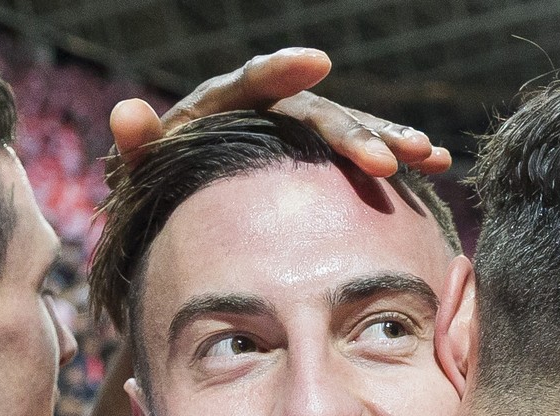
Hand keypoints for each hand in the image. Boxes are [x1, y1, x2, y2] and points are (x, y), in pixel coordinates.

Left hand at [108, 47, 450, 178]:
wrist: (182, 211)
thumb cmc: (158, 190)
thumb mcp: (140, 173)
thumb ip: (134, 145)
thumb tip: (123, 112)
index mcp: (223, 104)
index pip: (252, 81)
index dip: (281, 69)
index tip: (317, 61)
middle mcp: (271, 110)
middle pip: (317, 112)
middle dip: (356, 134)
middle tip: (388, 161)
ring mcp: (300, 134)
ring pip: (352, 127)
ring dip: (392, 140)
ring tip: (428, 155)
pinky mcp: (322, 159)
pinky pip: (365, 153)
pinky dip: (399, 157)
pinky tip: (436, 165)